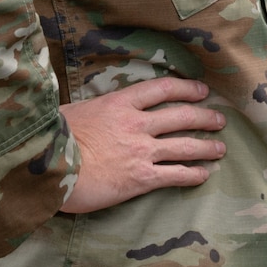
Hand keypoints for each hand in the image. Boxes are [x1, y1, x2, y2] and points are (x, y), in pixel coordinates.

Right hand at [58, 77, 225, 213]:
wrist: (45, 168)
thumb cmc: (49, 139)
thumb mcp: (71, 112)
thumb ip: (93, 111)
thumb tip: (93, 112)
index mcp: (119, 103)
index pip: (162, 89)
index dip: (186, 88)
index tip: (201, 91)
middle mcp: (137, 124)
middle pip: (182, 116)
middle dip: (205, 117)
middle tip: (219, 120)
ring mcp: (142, 151)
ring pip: (186, 146)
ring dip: (207, 147)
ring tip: (220, 149)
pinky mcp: (141, 178)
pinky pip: (175, 174)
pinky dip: (193, 175)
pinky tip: (203, 175)